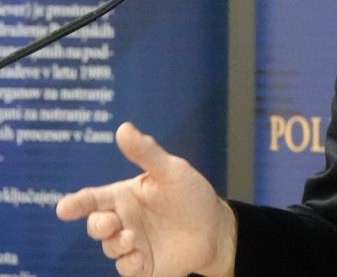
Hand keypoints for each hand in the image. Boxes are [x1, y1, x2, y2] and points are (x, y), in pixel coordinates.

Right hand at [55, 122, 236, 276]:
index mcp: (125, 196)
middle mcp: (124, 220)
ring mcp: (132, 243)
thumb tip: (123, 128)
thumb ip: (146, 152)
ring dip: (116, 244)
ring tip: (133, 238)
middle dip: (97, 225)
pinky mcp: (143, 264)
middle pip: (96, 225)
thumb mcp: (171, 171)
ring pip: (109, 247)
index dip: (76, 203)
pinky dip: (128, 264)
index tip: (64, 208)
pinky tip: (140, 256)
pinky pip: (126, 268)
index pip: (93, 198)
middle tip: (111, 222)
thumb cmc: (192, 194)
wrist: (216, 227)